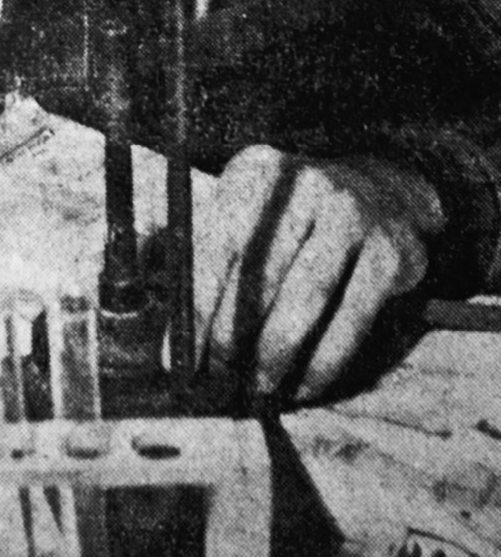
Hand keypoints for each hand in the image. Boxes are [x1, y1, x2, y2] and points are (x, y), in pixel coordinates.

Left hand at [196, 145, 446, 404]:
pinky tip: (304, 385)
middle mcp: (307, 182)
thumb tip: (167, 329)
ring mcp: (353, 214)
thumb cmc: (289, 218)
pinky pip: (351, 319)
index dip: (200, 304)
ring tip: (258, 387)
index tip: (183, 352)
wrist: (381, 193)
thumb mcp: (244, 212)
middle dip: (233, 332)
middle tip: (216, 376)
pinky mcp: (391, 251)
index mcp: (257, 169)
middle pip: (260, 270)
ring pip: (306, 296)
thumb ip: (201, 257)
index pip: (219, 243)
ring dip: (277, 351)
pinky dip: (324, 360)